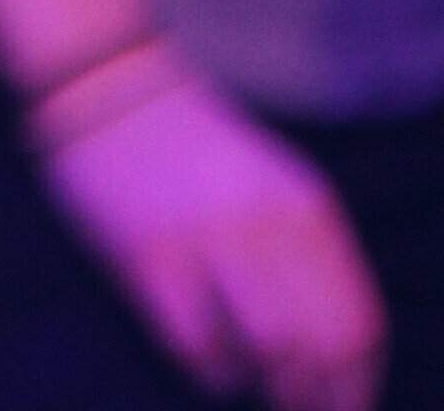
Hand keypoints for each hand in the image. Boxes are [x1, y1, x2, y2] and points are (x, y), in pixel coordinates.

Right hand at [39, 73, 383, 410]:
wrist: (110, 86)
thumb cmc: (200, 152)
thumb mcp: (276, 186)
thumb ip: (313, 257)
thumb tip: (338, 356)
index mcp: (305, 206)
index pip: (356, 325)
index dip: (353, 381)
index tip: (338, 403)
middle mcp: (266, 221)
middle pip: (320, 347)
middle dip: (310, 392)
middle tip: (289, 398)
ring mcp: (207, 236)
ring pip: (268, 350)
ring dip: (260, 377)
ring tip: (245, 370)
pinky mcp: (150, 255)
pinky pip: (198, 346)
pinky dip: (207, 367)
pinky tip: (201, 351)